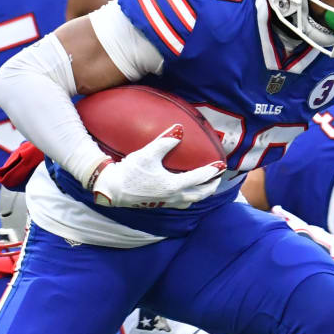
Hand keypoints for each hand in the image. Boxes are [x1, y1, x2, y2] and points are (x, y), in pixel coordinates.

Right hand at [90, 124, 225, 208]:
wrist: (112, 190)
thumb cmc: (130, 172)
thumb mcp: (147, 154)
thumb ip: (165, 142)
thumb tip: (179, 129)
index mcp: (174, 185)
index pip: (199, 178)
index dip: (212, 171)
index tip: (221, 165)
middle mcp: (173, 197)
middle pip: (200, 194)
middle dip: (211, 186)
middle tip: (218, 177)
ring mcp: (165, 202)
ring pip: (190, 201)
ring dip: (201, 194)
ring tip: (205, 187)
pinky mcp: (157, 204)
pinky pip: (180, 203)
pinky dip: (188, 198)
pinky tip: (184, 193)